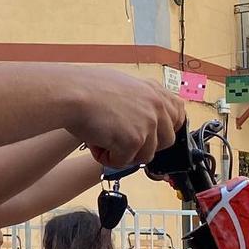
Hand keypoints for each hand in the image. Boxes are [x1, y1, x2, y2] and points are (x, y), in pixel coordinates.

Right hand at [68, 70, 184, 166]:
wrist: (70, 94)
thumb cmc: (84, 88)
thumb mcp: (120, 86)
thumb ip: (137, 100)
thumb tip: (138, 120)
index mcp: (154, 90)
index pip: (178, 114)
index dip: (164, 128)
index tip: (151, 134)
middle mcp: (156, 106)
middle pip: (166, 141)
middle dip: (144, 146)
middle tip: (121, 141)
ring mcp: (148, 123)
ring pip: (145, 155)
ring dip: (124, 153)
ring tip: (103, 141)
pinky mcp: (135, 140)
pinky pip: (124, 162)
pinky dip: (109, 158)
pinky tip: (96, 144)